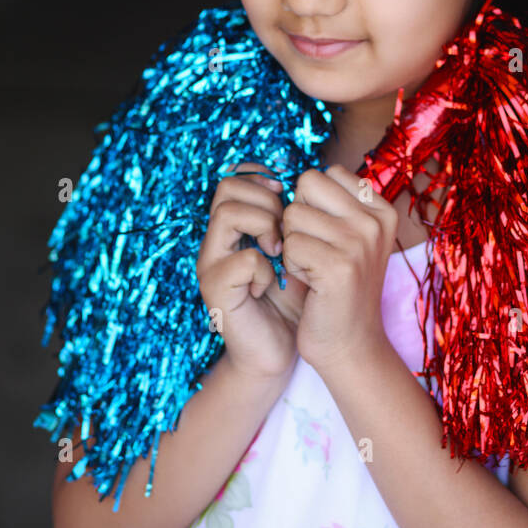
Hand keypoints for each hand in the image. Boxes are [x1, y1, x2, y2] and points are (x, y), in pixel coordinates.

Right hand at [196, 162, 308, 382]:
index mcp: (236, 225)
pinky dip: (264, 269)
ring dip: (263, 226)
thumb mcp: (302, 249)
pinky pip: (242, 259)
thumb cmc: (294, 299)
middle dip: (267, 200)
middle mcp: (217, 239)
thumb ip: (300, 218)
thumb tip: (314, 182)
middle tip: (288, 230)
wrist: (282, 350)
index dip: (263, 177)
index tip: (289, 197)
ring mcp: (212, 263)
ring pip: (227, 213)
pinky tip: (273, 284)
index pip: (236, 176)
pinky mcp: (216, 290)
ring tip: (281, 252)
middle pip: (228, 187)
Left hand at [281, 164, 396, 374]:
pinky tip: (310, 284)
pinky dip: (290, 265)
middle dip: (298, 216)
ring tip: (313, 269)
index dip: (312, 203)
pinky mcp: (339, 266)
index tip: (325, 236)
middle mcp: (375, 221)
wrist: (351, 345)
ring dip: (292, 243)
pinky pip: (290, 244)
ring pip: (293, 214)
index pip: (325, 173)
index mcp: (382, 209)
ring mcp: (360, 242)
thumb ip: (335, 203)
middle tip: (313, 249)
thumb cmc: (340, 288)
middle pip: (307, 185)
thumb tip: (300, 174)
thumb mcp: (350, 237)